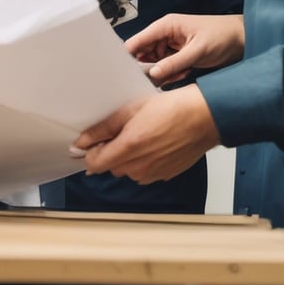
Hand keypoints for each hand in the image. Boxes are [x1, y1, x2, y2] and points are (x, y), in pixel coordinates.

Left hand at [71, 84, 219, 182]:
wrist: (202, 117)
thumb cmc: (170, 108)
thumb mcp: (130, 109)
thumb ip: (103, 128)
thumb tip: (82, 142)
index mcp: (128, 149)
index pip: (94, 164)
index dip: (91, 151)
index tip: (96, 139)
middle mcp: (139, 167)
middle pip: (111, 166)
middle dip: (111, 150)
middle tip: (124, 129)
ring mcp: (152, 174)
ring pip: (128, 170)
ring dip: (128, 156)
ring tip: (142, 133)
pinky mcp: (164, 176)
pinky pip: (144, 172)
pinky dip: (144, 161)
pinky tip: (154, 142)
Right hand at [127, 13, 244, 85]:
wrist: (244, 40)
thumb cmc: (223, 36)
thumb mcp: (197, 51)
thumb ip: (174, 63)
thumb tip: (153, 73)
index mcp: (166, 26)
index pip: (138, 40)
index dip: (129, 54)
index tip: (125, 72)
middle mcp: (166, 34)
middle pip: (144, 53)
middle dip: (150, 68)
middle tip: (159, 78)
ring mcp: (172, 45)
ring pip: (156, 63)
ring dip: (164, 72)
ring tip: (180, 73)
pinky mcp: (180, 56)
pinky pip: (167, 67)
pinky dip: (173, 74)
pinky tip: (185, 73)